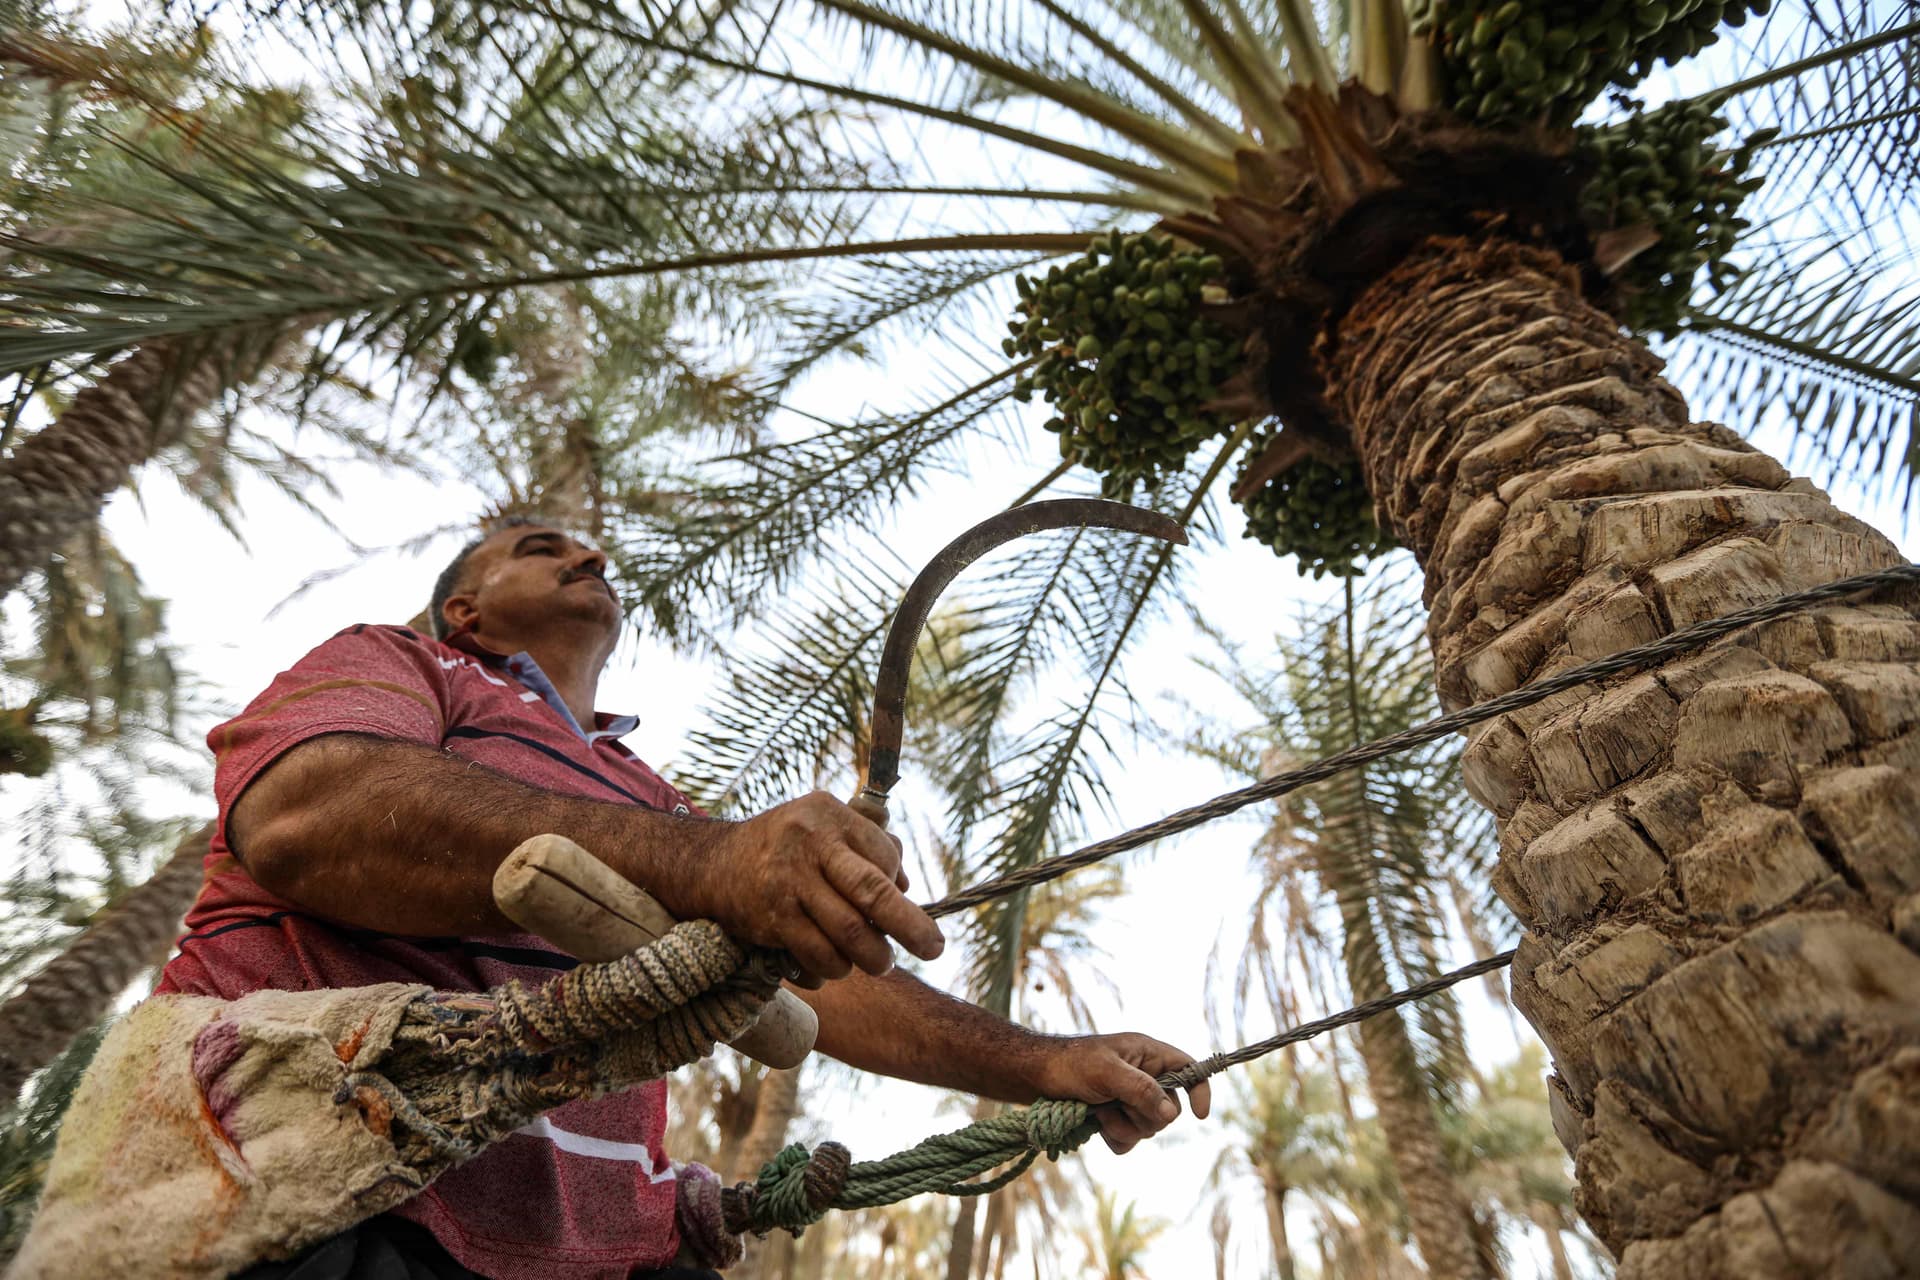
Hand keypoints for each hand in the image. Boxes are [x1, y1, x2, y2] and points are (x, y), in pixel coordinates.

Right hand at [683, 791, 943, 983]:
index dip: (899, 885)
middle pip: (873, 893)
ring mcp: (788, 882)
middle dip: (911, 926)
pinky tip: (836, 966)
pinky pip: (817, 955)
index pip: (885, 857)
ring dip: (872, 957)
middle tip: (935, 948)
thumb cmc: (785, 846)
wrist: (713, 863)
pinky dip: (834, 968)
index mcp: (829, 815)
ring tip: (879, 962)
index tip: (900, 901)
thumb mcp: (824, 825)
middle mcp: (809, 844)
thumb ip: (868, 847)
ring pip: (849, 933)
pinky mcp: (771, 918)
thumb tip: (906, 887)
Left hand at [1031, 1033, 1211, 1154]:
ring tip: (1099, 1112)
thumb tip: (1171, 1113)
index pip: (1188, 1068)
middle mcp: (1143, 1076)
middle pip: (1168, 1109)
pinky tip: (1097, 1127)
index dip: (1199, 1090)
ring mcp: (1129, 1099)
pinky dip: (1115, 1138)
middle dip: (1142, 1114)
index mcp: (1147, 1054)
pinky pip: (1130, 1141)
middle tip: (1116, 1103)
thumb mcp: (1108, 1072)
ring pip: (1148, 1129)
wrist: (1035, 1078)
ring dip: (1123, 1126)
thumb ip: (1142, 1090)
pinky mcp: (1115, 1118)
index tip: (1200, 1116)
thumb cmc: (1070, 1065)